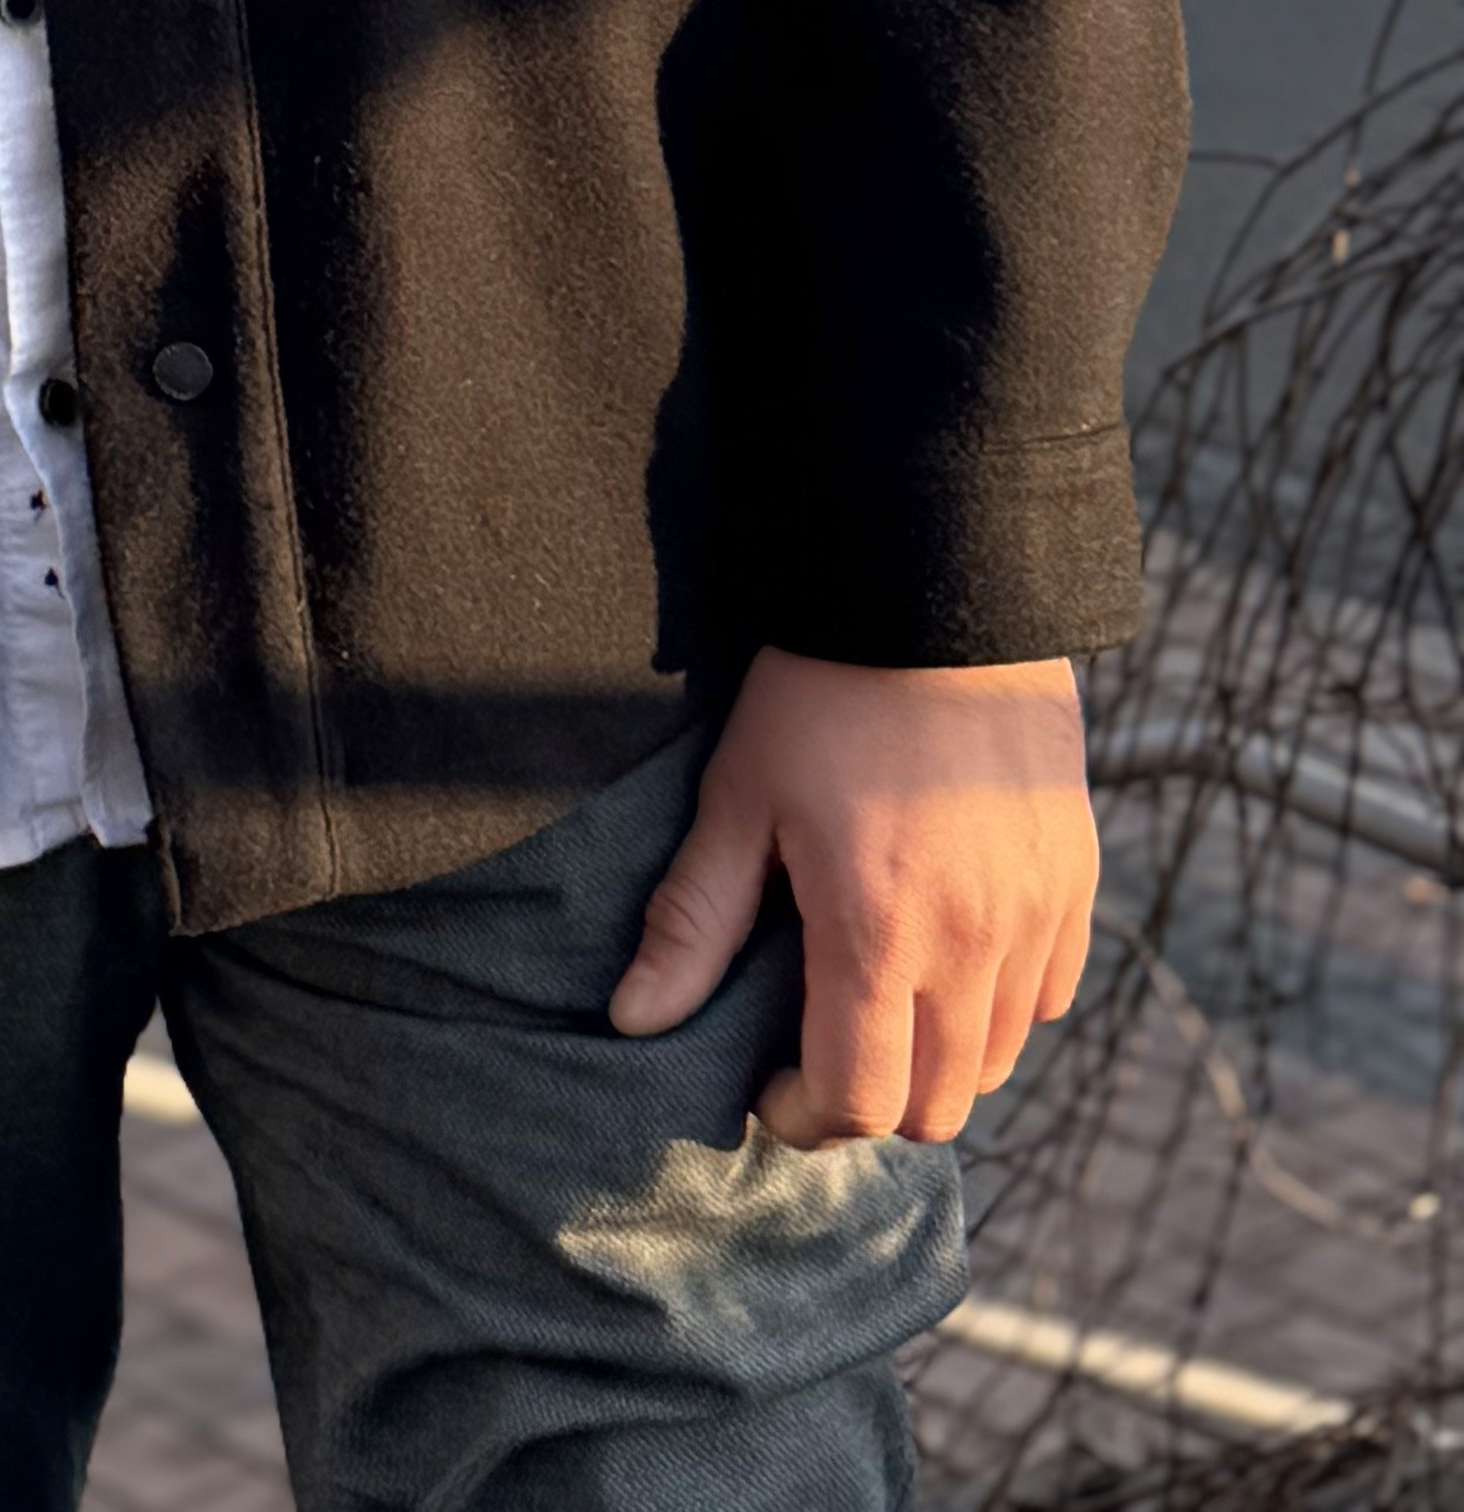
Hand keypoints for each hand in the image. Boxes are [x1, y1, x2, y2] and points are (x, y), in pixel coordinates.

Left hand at [607, 645, 1093, 1144]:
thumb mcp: (739, 797)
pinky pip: (1049, 997)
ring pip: (998, 1061)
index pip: (859, 1099)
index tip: (765, 1085)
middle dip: (869, 1102)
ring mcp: (1037, 918)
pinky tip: (946, 957)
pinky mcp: (1076, 883)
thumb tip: (633, 1020)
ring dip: (935, 1061)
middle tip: (816, 1054)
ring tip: (878, 1003)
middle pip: (937, 1106)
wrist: (936, 594)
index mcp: (880, 932)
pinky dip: (998, 1008)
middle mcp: (975, 945)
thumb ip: (693, 921)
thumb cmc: (820, 692)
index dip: (804, 1115)